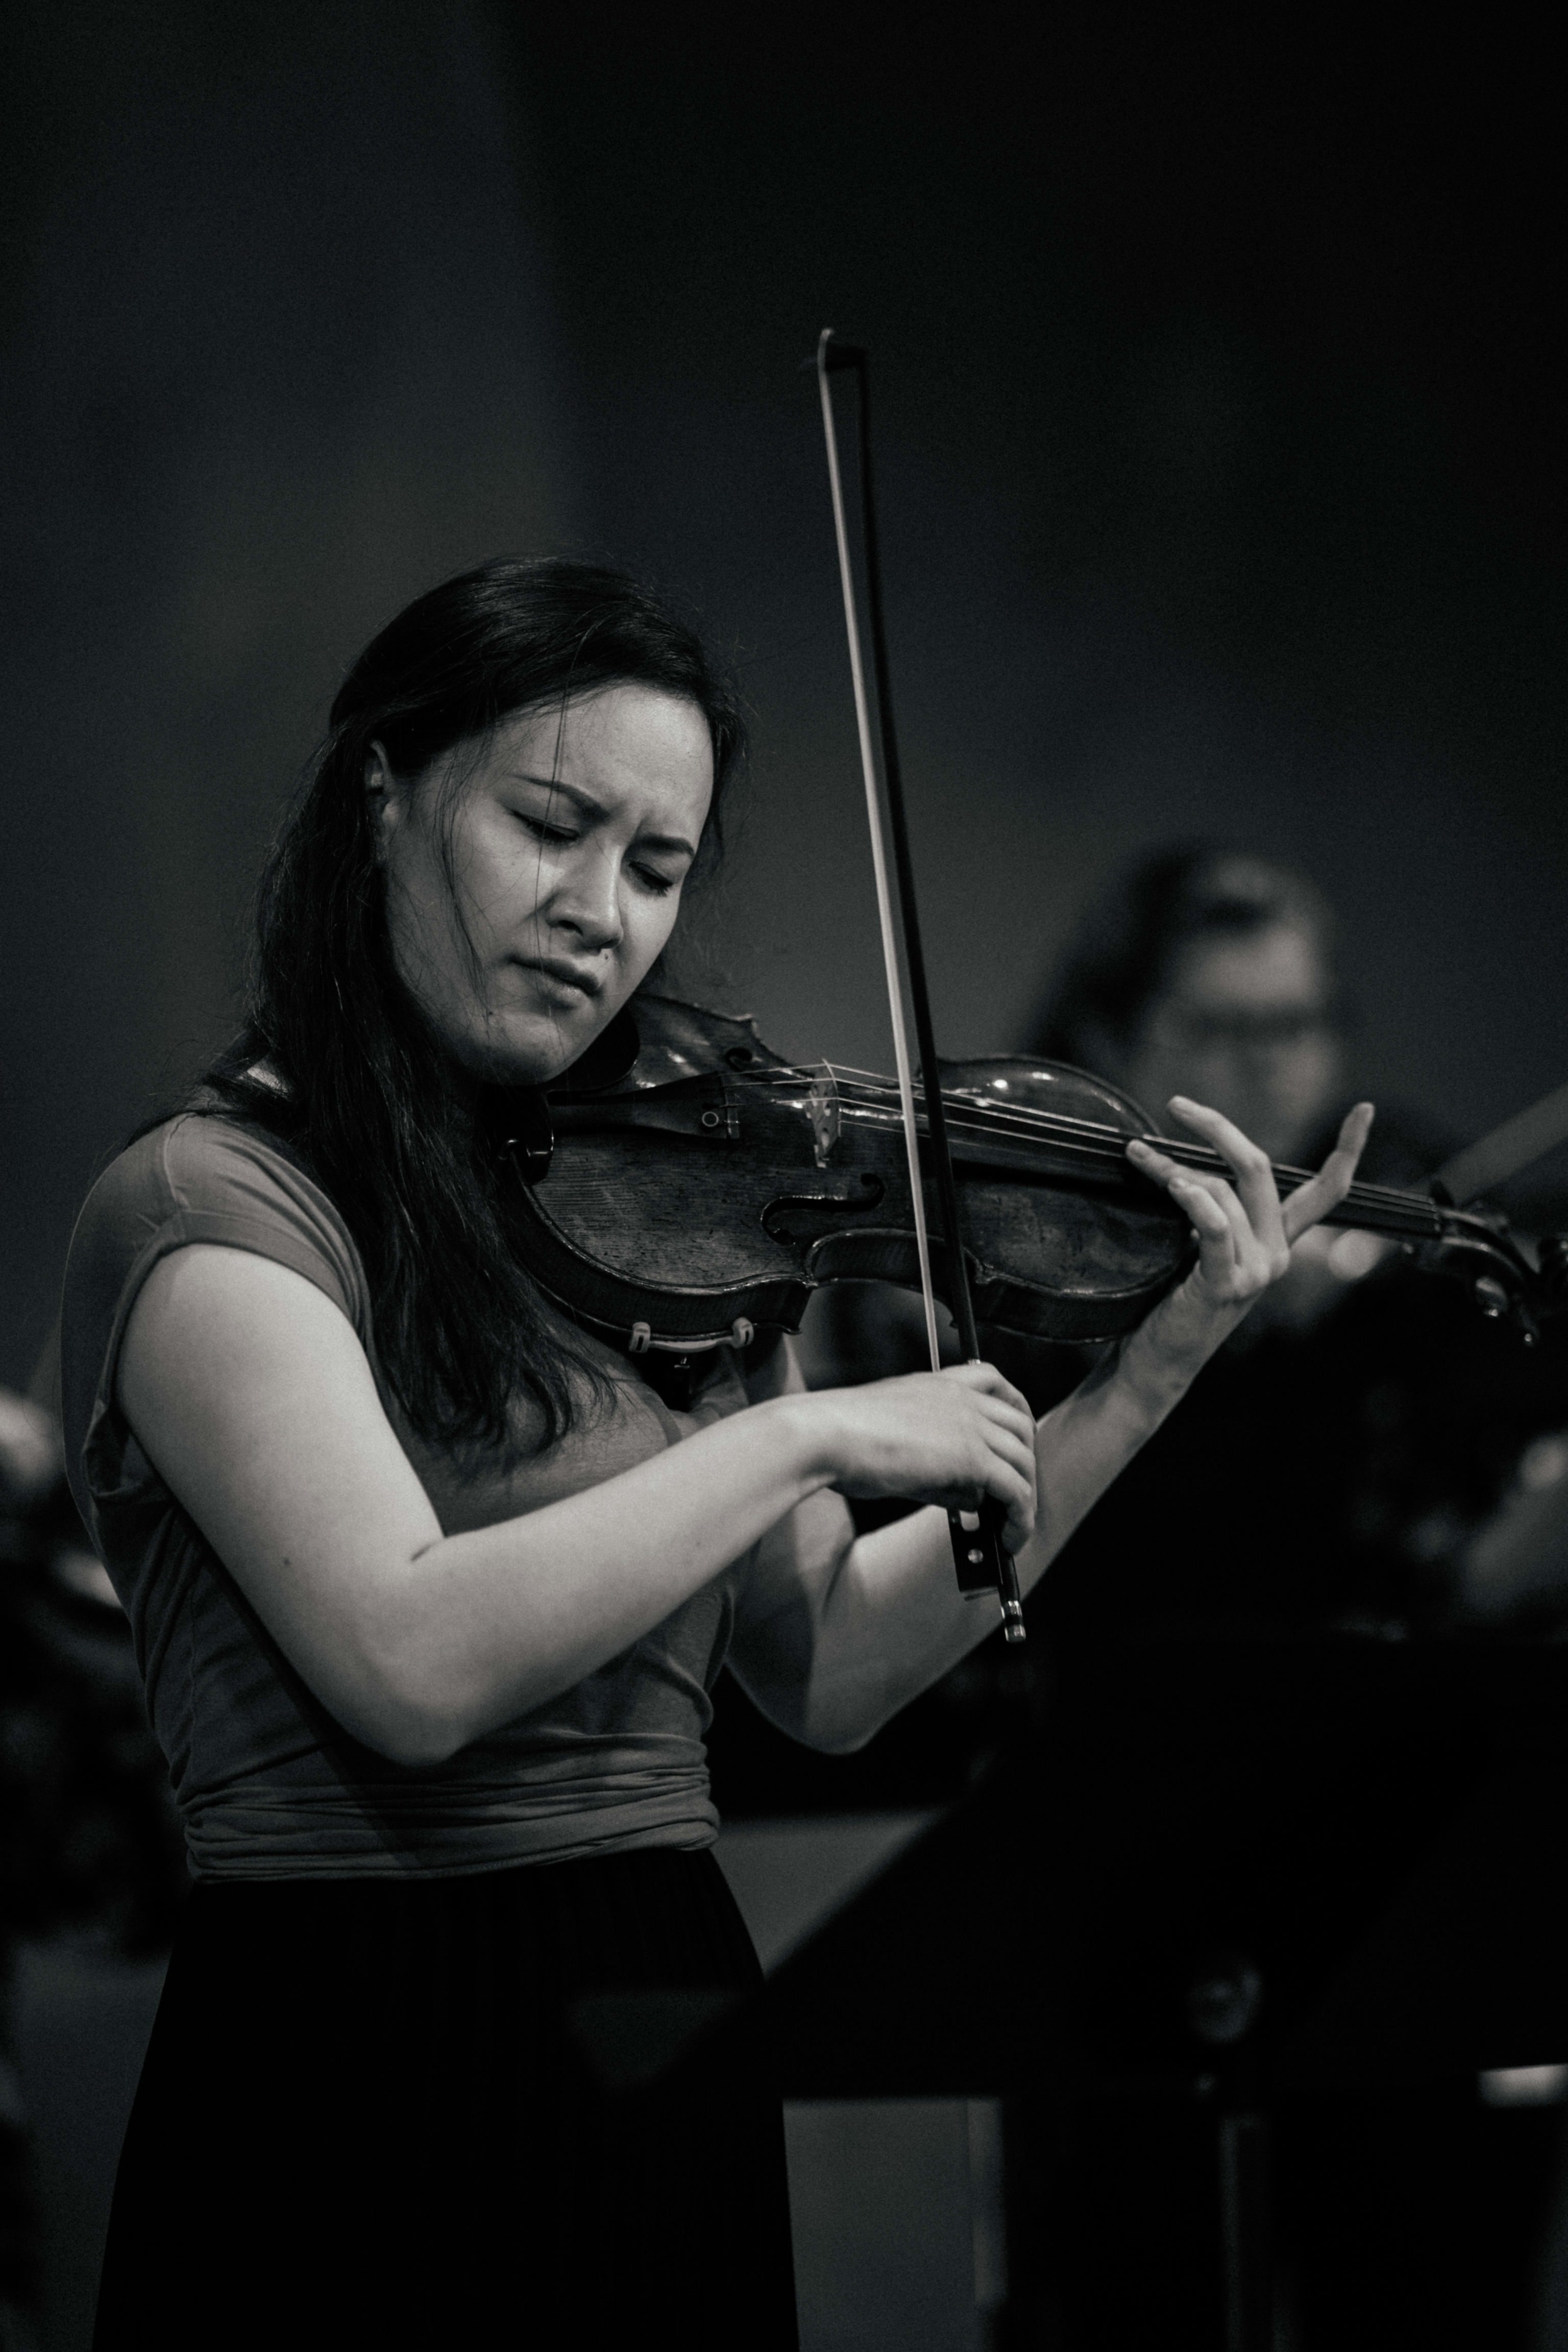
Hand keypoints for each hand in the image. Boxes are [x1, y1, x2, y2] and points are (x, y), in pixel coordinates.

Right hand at [806, 1361, 1037, 1554]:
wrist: (824, 1436)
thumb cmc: (842, 1438)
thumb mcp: (899, 1441)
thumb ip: (939, 1465)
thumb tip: (971, 1497)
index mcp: (940, 1384)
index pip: (995, 1381)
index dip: (1016, 1409)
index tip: (1019, 1435)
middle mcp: (961, 1398)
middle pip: (1021, 1425)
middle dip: (1026, 1462)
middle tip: (1017, 1495)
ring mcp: (970, 1425)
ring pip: (1024, 1461)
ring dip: (1025, 1498)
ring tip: (1013, 1528)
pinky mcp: (971, 1457)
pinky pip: (1016, 1490)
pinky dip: (1020, 1518)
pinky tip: (1009, 1538)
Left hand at [1125, 1097, 1373, 1362]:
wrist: (1159, 1359)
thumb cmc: (1174, 1297)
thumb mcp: (1204, 1246)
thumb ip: (1215, 1208)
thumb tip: (1185, 1161)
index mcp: (1279, 1240)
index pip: (1326, 1191)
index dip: (1348, 1150)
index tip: (1364, 1109)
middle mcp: (1277, 1254)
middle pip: (1259, 1168)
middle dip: (1217, 1128)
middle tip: (1177, 1105)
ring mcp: (1257, 1271)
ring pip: (1221, 1192)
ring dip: (1173, 1169)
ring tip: (1139, 1158)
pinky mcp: (1227, 1285)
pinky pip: (1215, 1227)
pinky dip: (1193, 1200)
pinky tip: (1172, 1186)